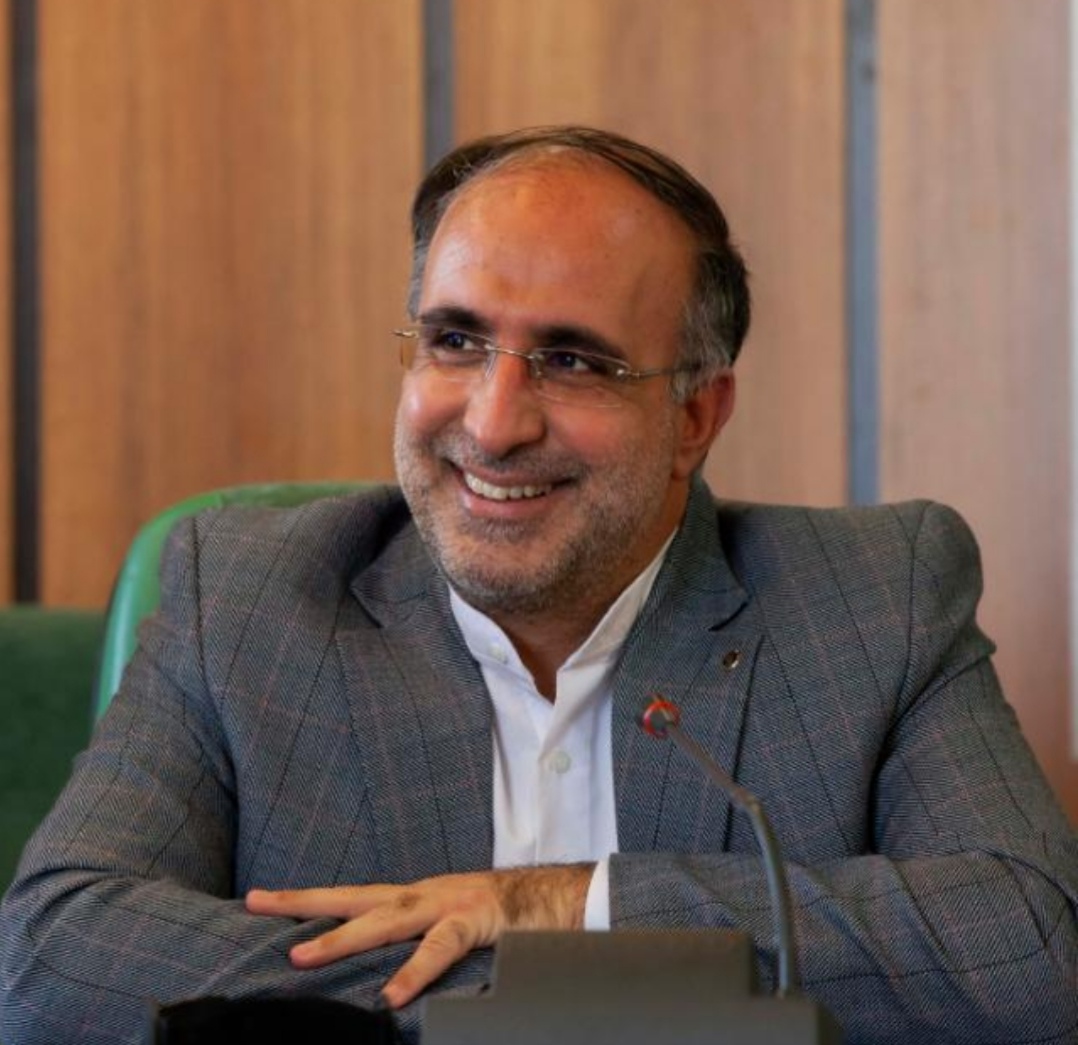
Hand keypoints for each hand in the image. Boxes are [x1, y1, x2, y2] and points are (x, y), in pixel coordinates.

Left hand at [245, 864, 592, 1007]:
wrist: (566, 897)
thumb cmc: (512, 918)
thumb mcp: (458, 928)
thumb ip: (422, 943)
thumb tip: (382, 976)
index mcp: (420, 898)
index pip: (356, 897)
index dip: (311, 899)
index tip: (262, 900)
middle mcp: (427, 894)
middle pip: (357, 895)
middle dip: (306, 901)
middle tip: (256, 902)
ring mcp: (451, 903)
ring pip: (389, 917)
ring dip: (343, 935)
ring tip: (302, 957)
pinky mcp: (478, 920)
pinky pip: (442, 947)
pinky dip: (415, 971)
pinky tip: (392, 997)